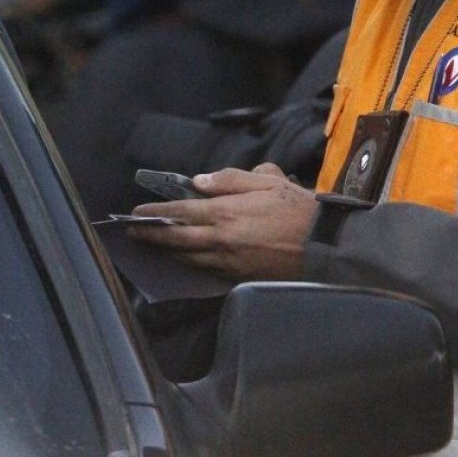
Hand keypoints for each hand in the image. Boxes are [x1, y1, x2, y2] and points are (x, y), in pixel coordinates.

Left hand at [126, 163, 317, 280]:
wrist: (325, 244)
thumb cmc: (298, 209)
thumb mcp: (266, 181)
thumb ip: (230, 179)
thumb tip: (200, 183)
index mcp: (226, 212)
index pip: (180, 212)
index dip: (155, 213)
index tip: (137, 213)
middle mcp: (221, 240)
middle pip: (176, 240)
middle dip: (151, 236)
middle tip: (133, 233)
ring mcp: (229, 262)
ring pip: (188, 258)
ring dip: (167, 252)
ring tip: (152, 246)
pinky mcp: (239, 277)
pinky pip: (207, 271)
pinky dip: (190, 264)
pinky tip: (183, 260)